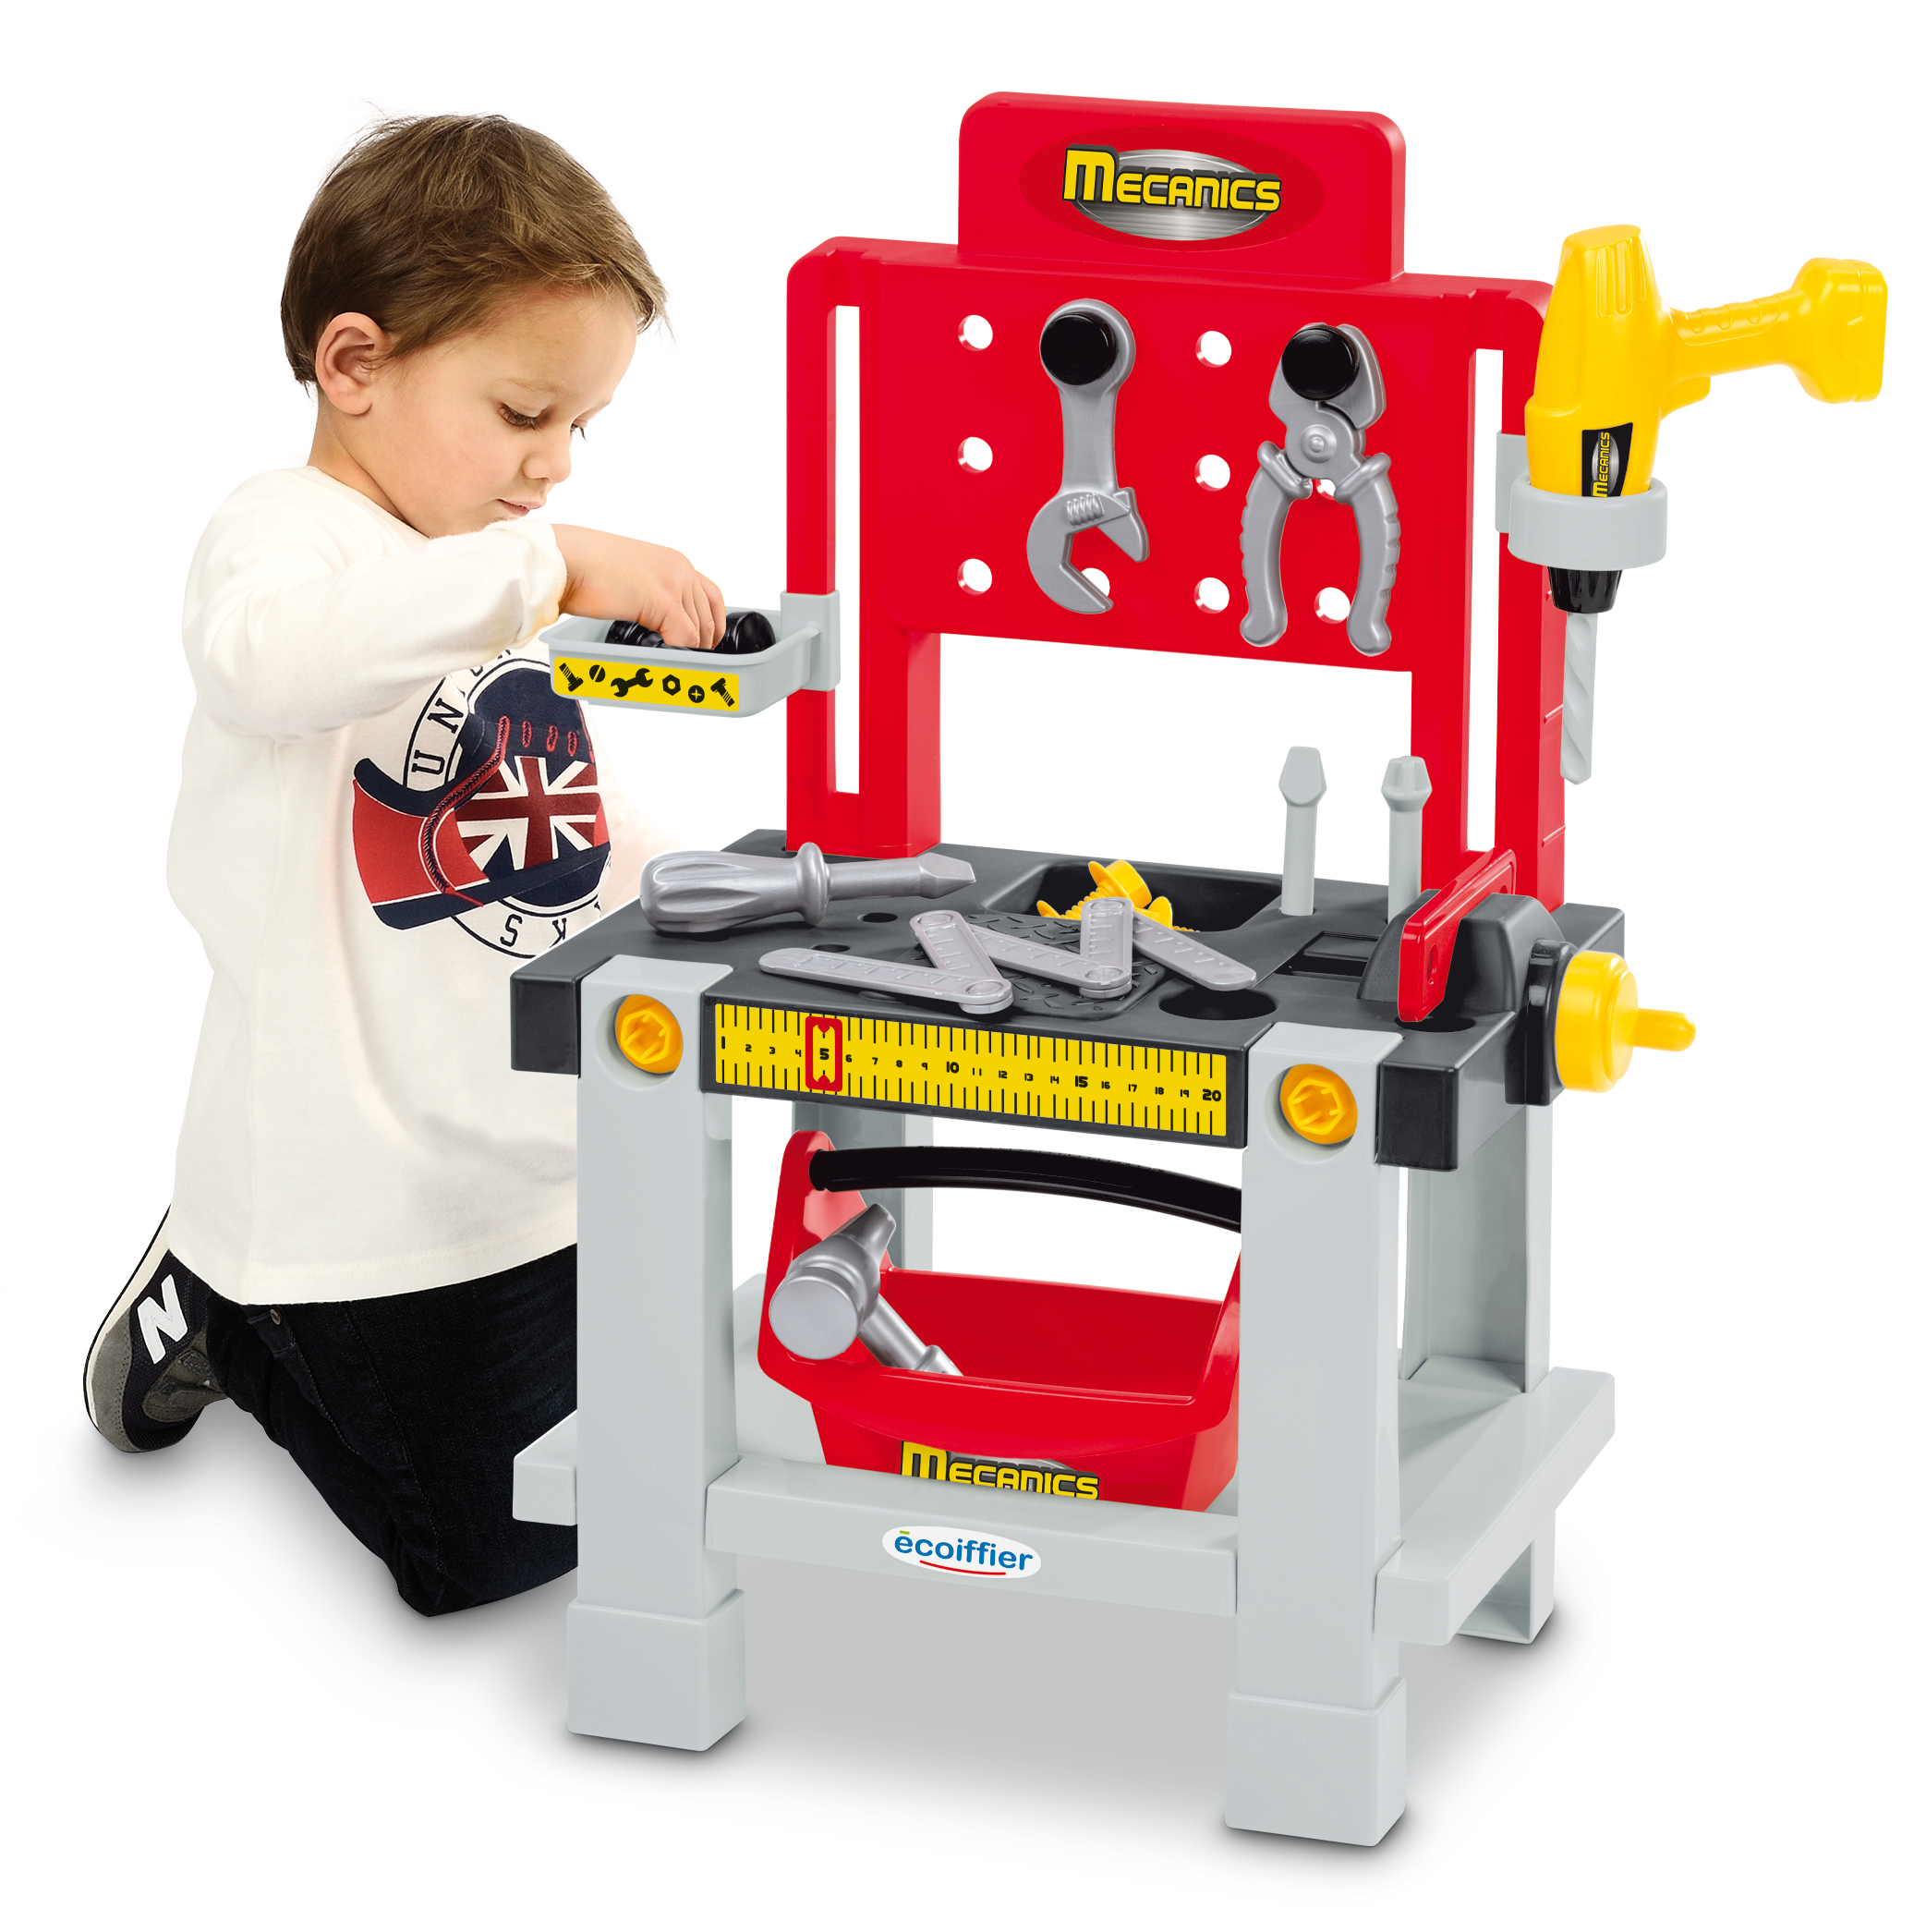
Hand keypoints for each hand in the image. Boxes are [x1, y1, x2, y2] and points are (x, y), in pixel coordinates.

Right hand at [552, 526, 725, 650]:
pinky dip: (681, 656)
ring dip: (690, 654)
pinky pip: (685, 638)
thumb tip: (663, 625)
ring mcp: (674, 584)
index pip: (712, 597)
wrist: (563, 559)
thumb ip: (653, 594)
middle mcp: (680, 569)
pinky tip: (668, 664)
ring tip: (680, 671)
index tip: (704, 644)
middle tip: (694, 666)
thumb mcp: (632, 577)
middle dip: (703, 645)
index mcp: (674, 560)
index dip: (711, 625)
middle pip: (709, 617)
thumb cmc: (583, 566)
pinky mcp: (663, 601)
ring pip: (699, 631)